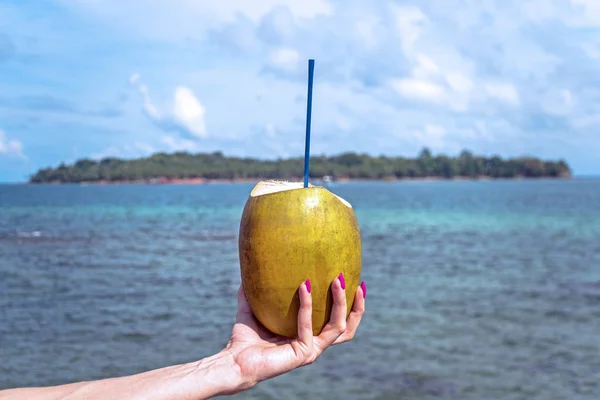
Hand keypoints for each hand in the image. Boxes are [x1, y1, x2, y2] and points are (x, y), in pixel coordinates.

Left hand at [223, 276, 365, 392]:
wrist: (234, 361)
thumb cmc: (244, 339)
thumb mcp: (252, 308)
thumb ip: (255, 290)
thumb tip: (251, 267)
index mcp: (309, 336)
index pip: (338, 322)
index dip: (351, 306)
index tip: (354, 281)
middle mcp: (314, 344)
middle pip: (347, 327)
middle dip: (356, 306)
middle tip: (356, 282)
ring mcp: (311, 351)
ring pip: (338, 327)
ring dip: (341, 303)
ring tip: (337, 280)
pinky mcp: (303, 354)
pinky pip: (309, 326)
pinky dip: (308, 305)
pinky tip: (304, 286)